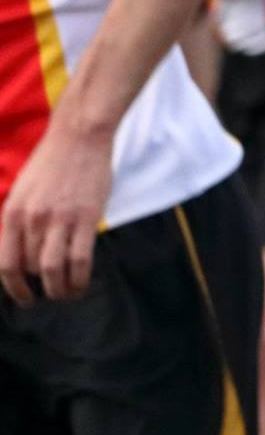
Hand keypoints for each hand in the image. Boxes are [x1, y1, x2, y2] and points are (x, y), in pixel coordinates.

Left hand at [0, 122, 114, 303]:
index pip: (7, 265)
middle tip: (52, 292)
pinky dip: (80, 280)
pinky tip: (81, 285)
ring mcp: (60, 219)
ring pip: (53, 270)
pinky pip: (80, 260)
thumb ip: (19, 221)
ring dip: (60, 290)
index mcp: (13, 214)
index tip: (26, 297)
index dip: (14, 288)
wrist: (80, 137)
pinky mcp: (87, 218)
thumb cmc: (52, 163)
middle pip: (32, 269)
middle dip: (41, 287)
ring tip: (67, 294)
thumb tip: (20, 252)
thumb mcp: (23, 192)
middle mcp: (32, 220)